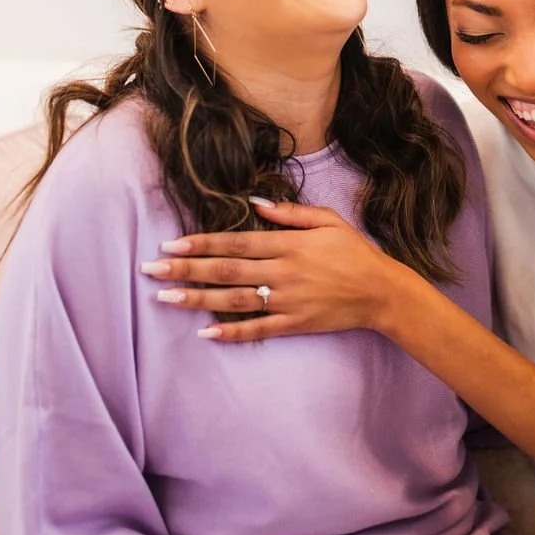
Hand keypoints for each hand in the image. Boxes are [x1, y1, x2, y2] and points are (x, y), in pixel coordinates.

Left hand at [139, 199, 405, 342]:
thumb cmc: (355, 252)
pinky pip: (258, 330)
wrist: (382, 292)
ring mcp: (287, 301)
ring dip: (197, 300)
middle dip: (186, 270)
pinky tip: (205, 332)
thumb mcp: (328, 221)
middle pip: (226, 270)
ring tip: (164, 298)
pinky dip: (231, 332)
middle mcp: (283, 272)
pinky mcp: (295, 324)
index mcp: (288, 244)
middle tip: (152, 270)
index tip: (171, 245)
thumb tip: (254, 201)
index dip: (202, 244)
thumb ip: (291, 212)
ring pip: (234, 300)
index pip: (236, 243)